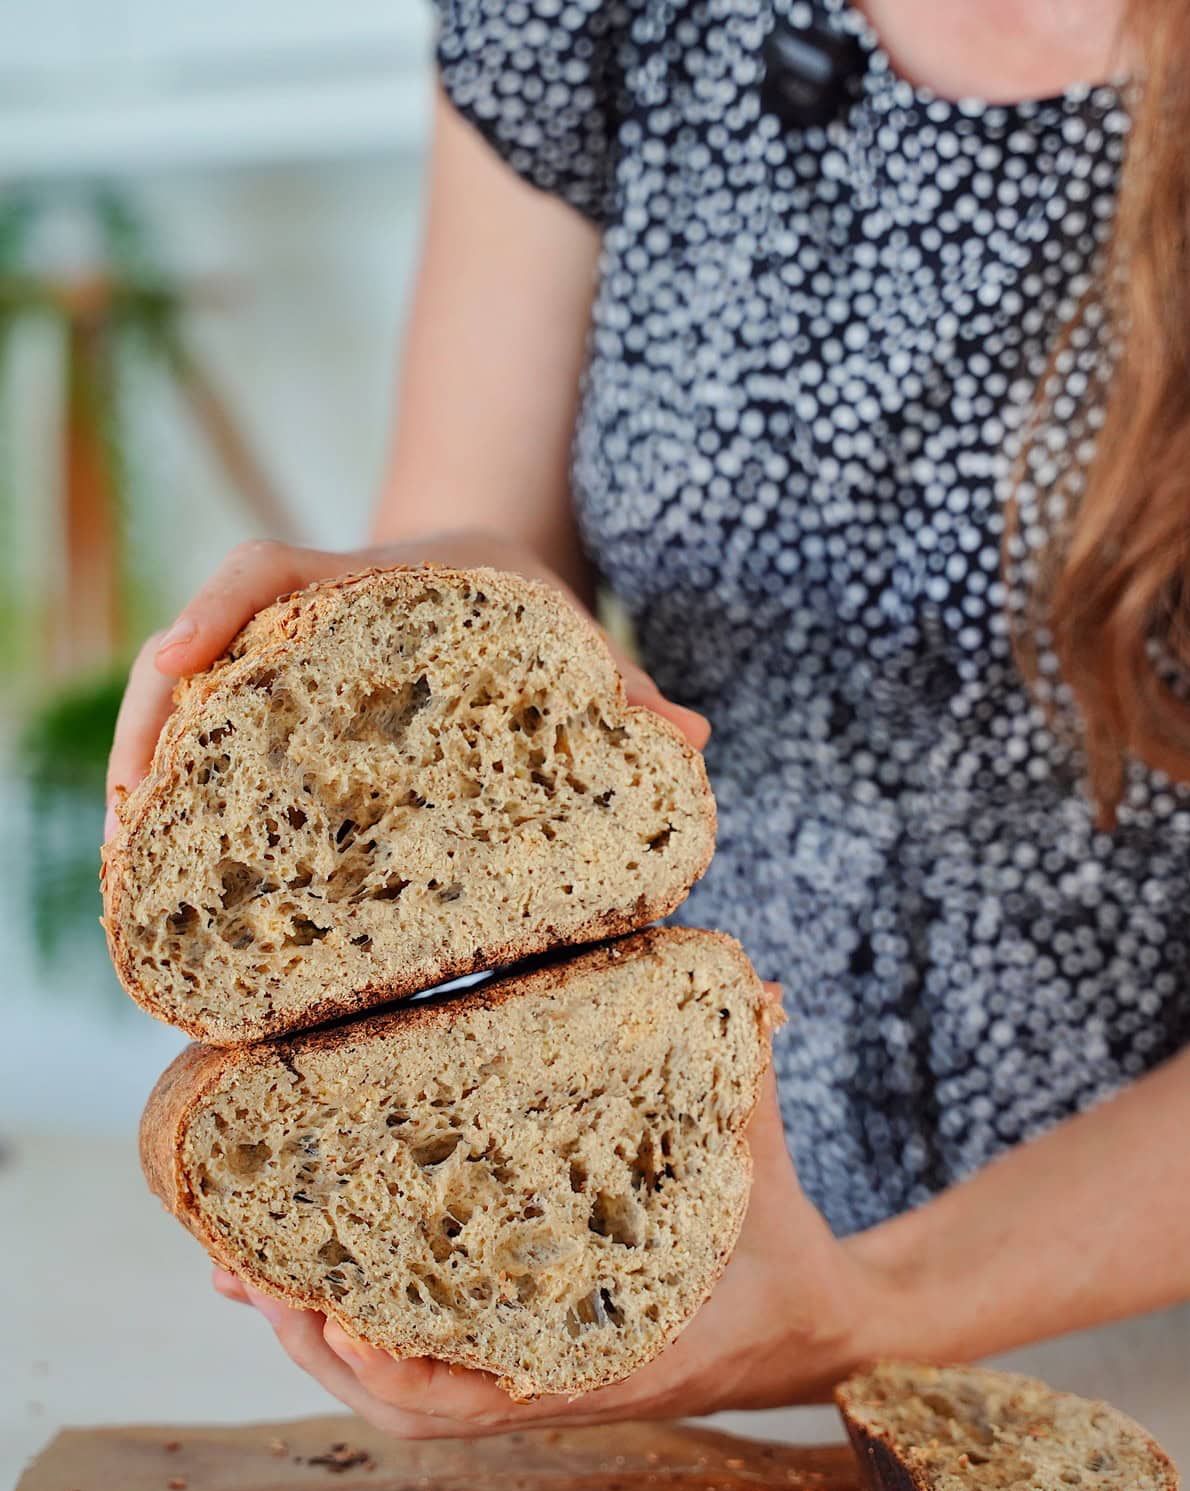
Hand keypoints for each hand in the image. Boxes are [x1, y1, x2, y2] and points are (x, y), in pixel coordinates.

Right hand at [105, 532, 709, 839]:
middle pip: (203, 642)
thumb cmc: (524, 608)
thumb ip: (620, 683)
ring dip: (149, 760)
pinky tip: (164, 853)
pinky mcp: (280, 699)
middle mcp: (311, 616)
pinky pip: (213, 731)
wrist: (489, 566)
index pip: (274, 568)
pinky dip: (182, 781)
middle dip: (153, 716)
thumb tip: (690, 739)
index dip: (220, 606)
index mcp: (373, 582)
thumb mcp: (567, 635)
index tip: (182, 657)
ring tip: (128, 855)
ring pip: (192, 696)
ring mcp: (285, 658)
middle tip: (131, 802)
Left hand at [213, 1070, 893, 1438]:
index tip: (341, 1315)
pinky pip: (422, 1370)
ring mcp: (529, 1376)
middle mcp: (556, 1377)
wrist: (805, 1324)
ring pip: (403, 1392)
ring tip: (240, 1274)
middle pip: (411, 1397)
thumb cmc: (776, 1243)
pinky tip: (303, 1286)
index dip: (408, 1362)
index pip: (490, 1388)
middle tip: (240, 1268)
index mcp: (613, 1350)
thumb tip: (744, 979)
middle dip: (317, 1338)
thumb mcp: (760, 1153)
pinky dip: (356, 1338)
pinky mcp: (517, 1360)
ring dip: (317, 1342)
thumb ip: (746, 1066)